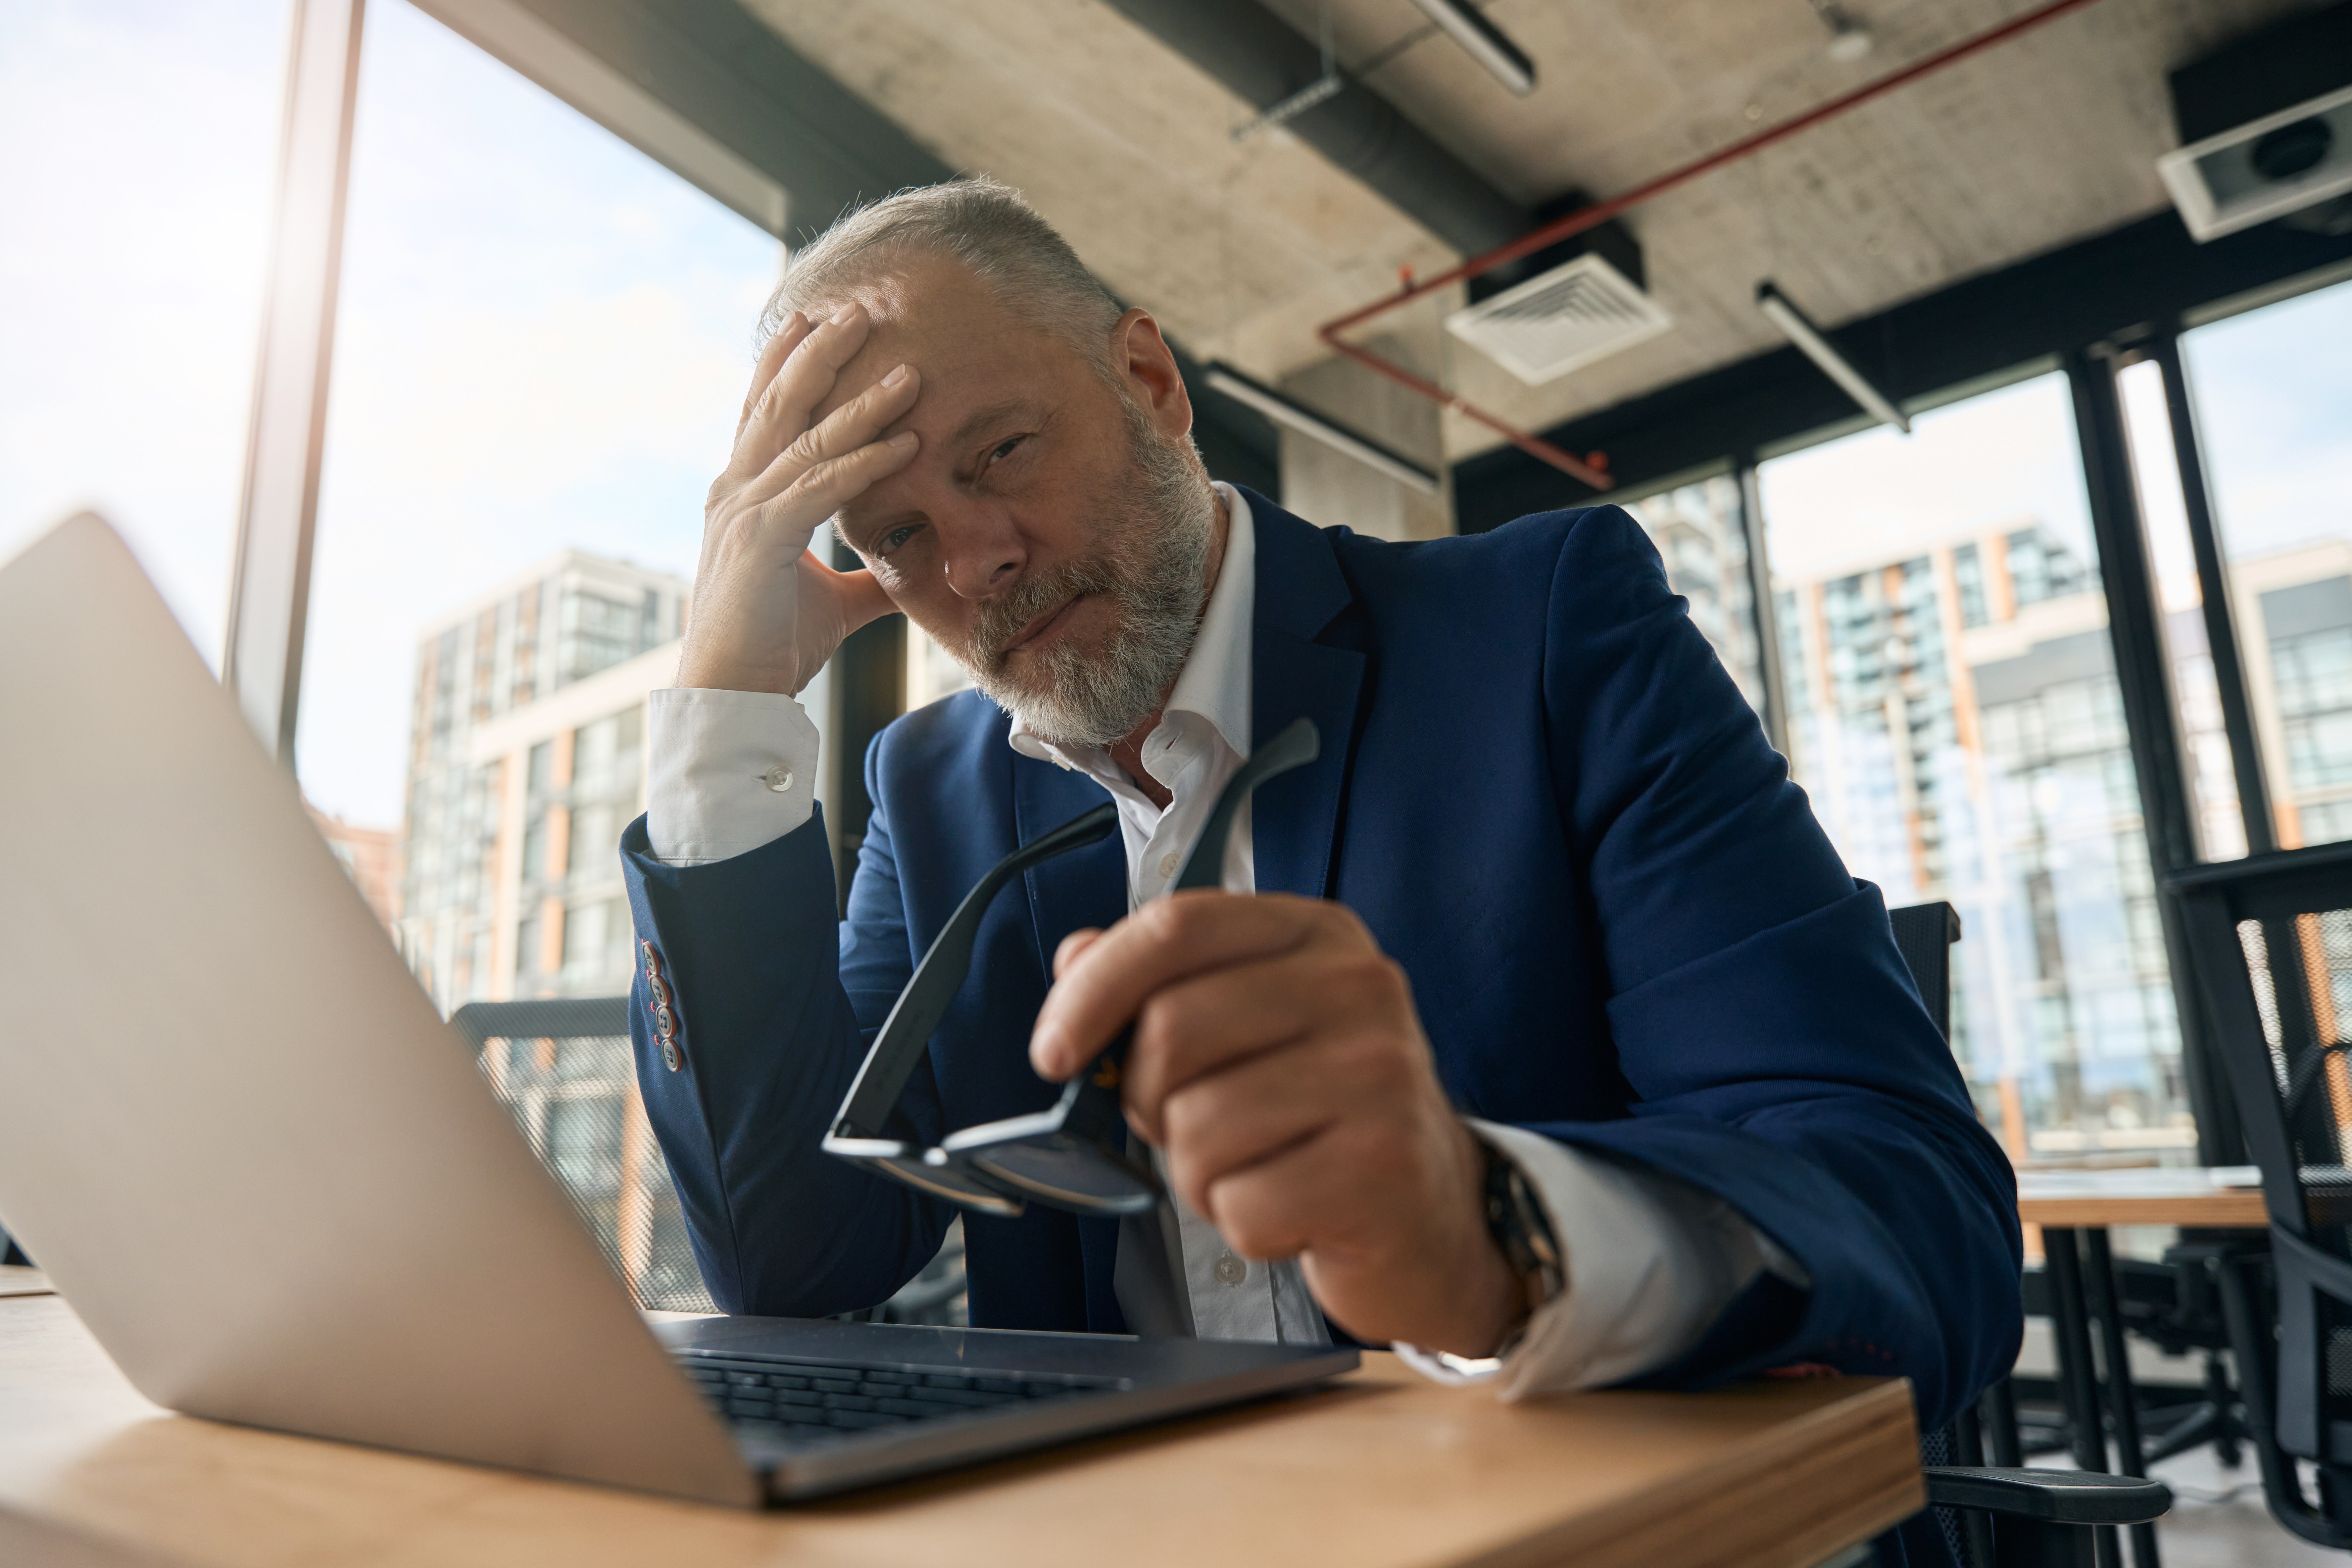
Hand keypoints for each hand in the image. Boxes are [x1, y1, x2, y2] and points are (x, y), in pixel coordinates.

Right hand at [677, 303, 919, 694]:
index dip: (789, 363)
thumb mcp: (832, 602)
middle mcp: (736, 491)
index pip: (766, 413)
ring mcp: (744, 513)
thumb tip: (905, 567)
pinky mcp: (762, 542)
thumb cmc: (772, 645)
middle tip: (860, 310)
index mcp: (743, 495)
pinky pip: (821, 489)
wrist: (732, 694)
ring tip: (909, 373)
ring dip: (862, 405)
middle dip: (820, 354)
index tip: (818, 320)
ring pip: (808, 441)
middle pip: (781, 405)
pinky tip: (905, 445)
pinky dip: (864, 465)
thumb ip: (866, 578)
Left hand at [1029, 893, 1531, 1355]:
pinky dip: (1245, 1226)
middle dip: (1152, 1100)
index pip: (1176, 927)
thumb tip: (1076, 958)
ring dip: (1201, 1173)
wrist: (1433, 1217)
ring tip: (1259, 1169)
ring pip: (1198, 1127)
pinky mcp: (1382, 1168)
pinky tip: (1293, 1212)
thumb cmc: (1321, 1121)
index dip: (1093, 989)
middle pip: (1172, 1029)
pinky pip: (1241, 1204)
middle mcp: (1360, 989)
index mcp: (1318, 936)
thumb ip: (1161, 987)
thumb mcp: (1247, 1032)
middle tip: (1191, 1128)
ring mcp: (1380, 1076)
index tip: (1054, 1053)